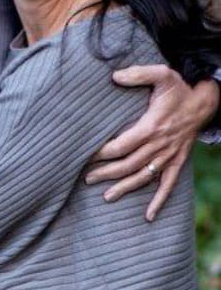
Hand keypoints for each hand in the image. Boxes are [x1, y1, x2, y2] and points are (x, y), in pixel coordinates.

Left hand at [85, 65, 218, 220]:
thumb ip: (137, 74)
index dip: (103, 153)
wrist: (205, 101)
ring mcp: (170, 155)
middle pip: (129, 165)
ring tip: (106, 196)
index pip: (122, 146)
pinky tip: (149, 216)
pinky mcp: (178, 160)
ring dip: (125, 188)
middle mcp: (160, 145)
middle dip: (107, 173)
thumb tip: (114, 76)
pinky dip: (159, 201)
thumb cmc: (178, 88)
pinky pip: (168, 184)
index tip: (86, 156)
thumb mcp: (160, 74)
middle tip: (86, 178)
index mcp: (151, 127)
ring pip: (144, 177)